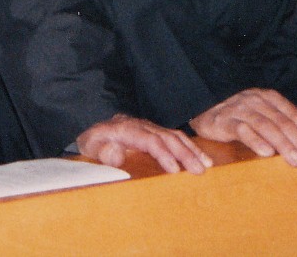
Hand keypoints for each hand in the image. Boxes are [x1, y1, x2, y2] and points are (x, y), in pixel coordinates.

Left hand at [75, 113, 210, 174]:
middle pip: (167, 137)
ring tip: (206, 165)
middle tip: (200, 170)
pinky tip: (201, 157)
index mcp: (126, 129)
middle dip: (185, 153)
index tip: (175, 170)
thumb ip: (101, 151)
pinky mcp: (156, 131)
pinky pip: (176, 137)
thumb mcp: (89, 146)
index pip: (149, 140)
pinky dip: (190, 146)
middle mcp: (142, 125)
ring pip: (175, 135)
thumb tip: (116, 152)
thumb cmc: (93, 142)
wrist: (96, 130)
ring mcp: (150, 127)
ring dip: (192, 150)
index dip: (164, 154)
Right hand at [190, 89, 296, 168]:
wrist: (204, 109)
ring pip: (266, 126)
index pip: (293, 115)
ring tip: (295, 161)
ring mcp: (240, 110)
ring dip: (283, 145)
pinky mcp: (224, 121)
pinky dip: (256, 141)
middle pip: (282, 122)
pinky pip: (242, 130)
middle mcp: (256, 101)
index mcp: (269, 98)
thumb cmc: (240, 113)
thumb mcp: (268, 113)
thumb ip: (293, 120)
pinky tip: (267, 153)